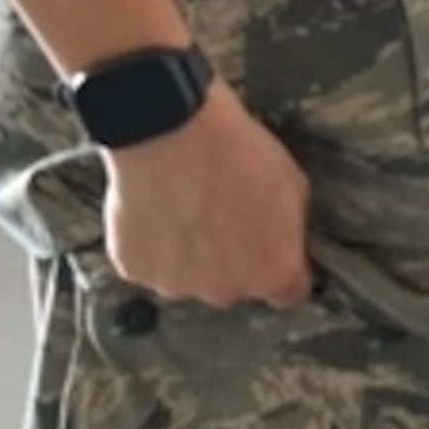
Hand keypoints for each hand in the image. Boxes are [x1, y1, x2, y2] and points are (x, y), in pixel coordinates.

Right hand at [102, 80, 313, 309]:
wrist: (173, 134)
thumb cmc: (238, 155)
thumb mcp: (293, 189)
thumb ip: (287, 232)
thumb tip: (282, 242)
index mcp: (272, 273)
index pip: (288, 293)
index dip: (282, 270)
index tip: (273, 254)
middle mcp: (224, 291)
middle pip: (233, 287)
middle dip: (232, 263)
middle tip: (223, 222)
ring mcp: (175, 284)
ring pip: (188, 279)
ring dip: (189, 257)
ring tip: (186, 212)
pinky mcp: (134, 270)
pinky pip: (150, 265)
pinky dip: (152, 247)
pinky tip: (158, 212)